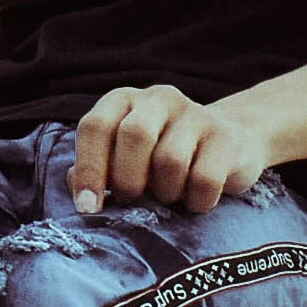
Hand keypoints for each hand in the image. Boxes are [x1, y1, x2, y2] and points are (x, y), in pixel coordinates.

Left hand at [70, 85, 273, 218]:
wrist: (230, 142)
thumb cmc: (161, 156)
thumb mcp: (124, 157)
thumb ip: (97, 168)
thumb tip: (76, 183)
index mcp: (124, 100)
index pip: (95, 127)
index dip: (89, 169)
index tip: (88, 207)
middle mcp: (158, 99)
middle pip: (134, 135)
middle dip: (128, 179)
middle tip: (132, 199)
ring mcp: (196, 113)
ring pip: (170, 161)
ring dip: (165, 192)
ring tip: (169, 195)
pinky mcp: (226, 136)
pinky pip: (204, 180)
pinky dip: (196, 202)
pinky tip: (196, 200)